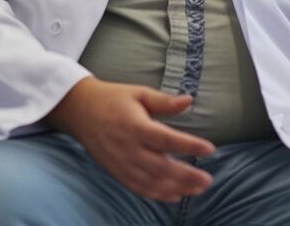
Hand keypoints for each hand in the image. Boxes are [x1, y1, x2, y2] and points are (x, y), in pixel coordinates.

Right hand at [45, 77, 216, 201]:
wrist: (79, 111)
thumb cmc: (113, 99)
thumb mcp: (139, 93)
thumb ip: (164, 101)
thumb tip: (189, 100)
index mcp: (135, 126)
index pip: (166, 139)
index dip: (189, 145)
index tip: (210, 148)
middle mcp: (128, 148)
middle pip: (161, 167)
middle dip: (187, 175)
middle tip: (208, 179)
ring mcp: (121, 163)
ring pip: (152, 182)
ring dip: (177, 187)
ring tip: (199, 188)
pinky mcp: (116, 172)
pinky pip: (139, 188)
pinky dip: (158, 194)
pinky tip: (177, 195)